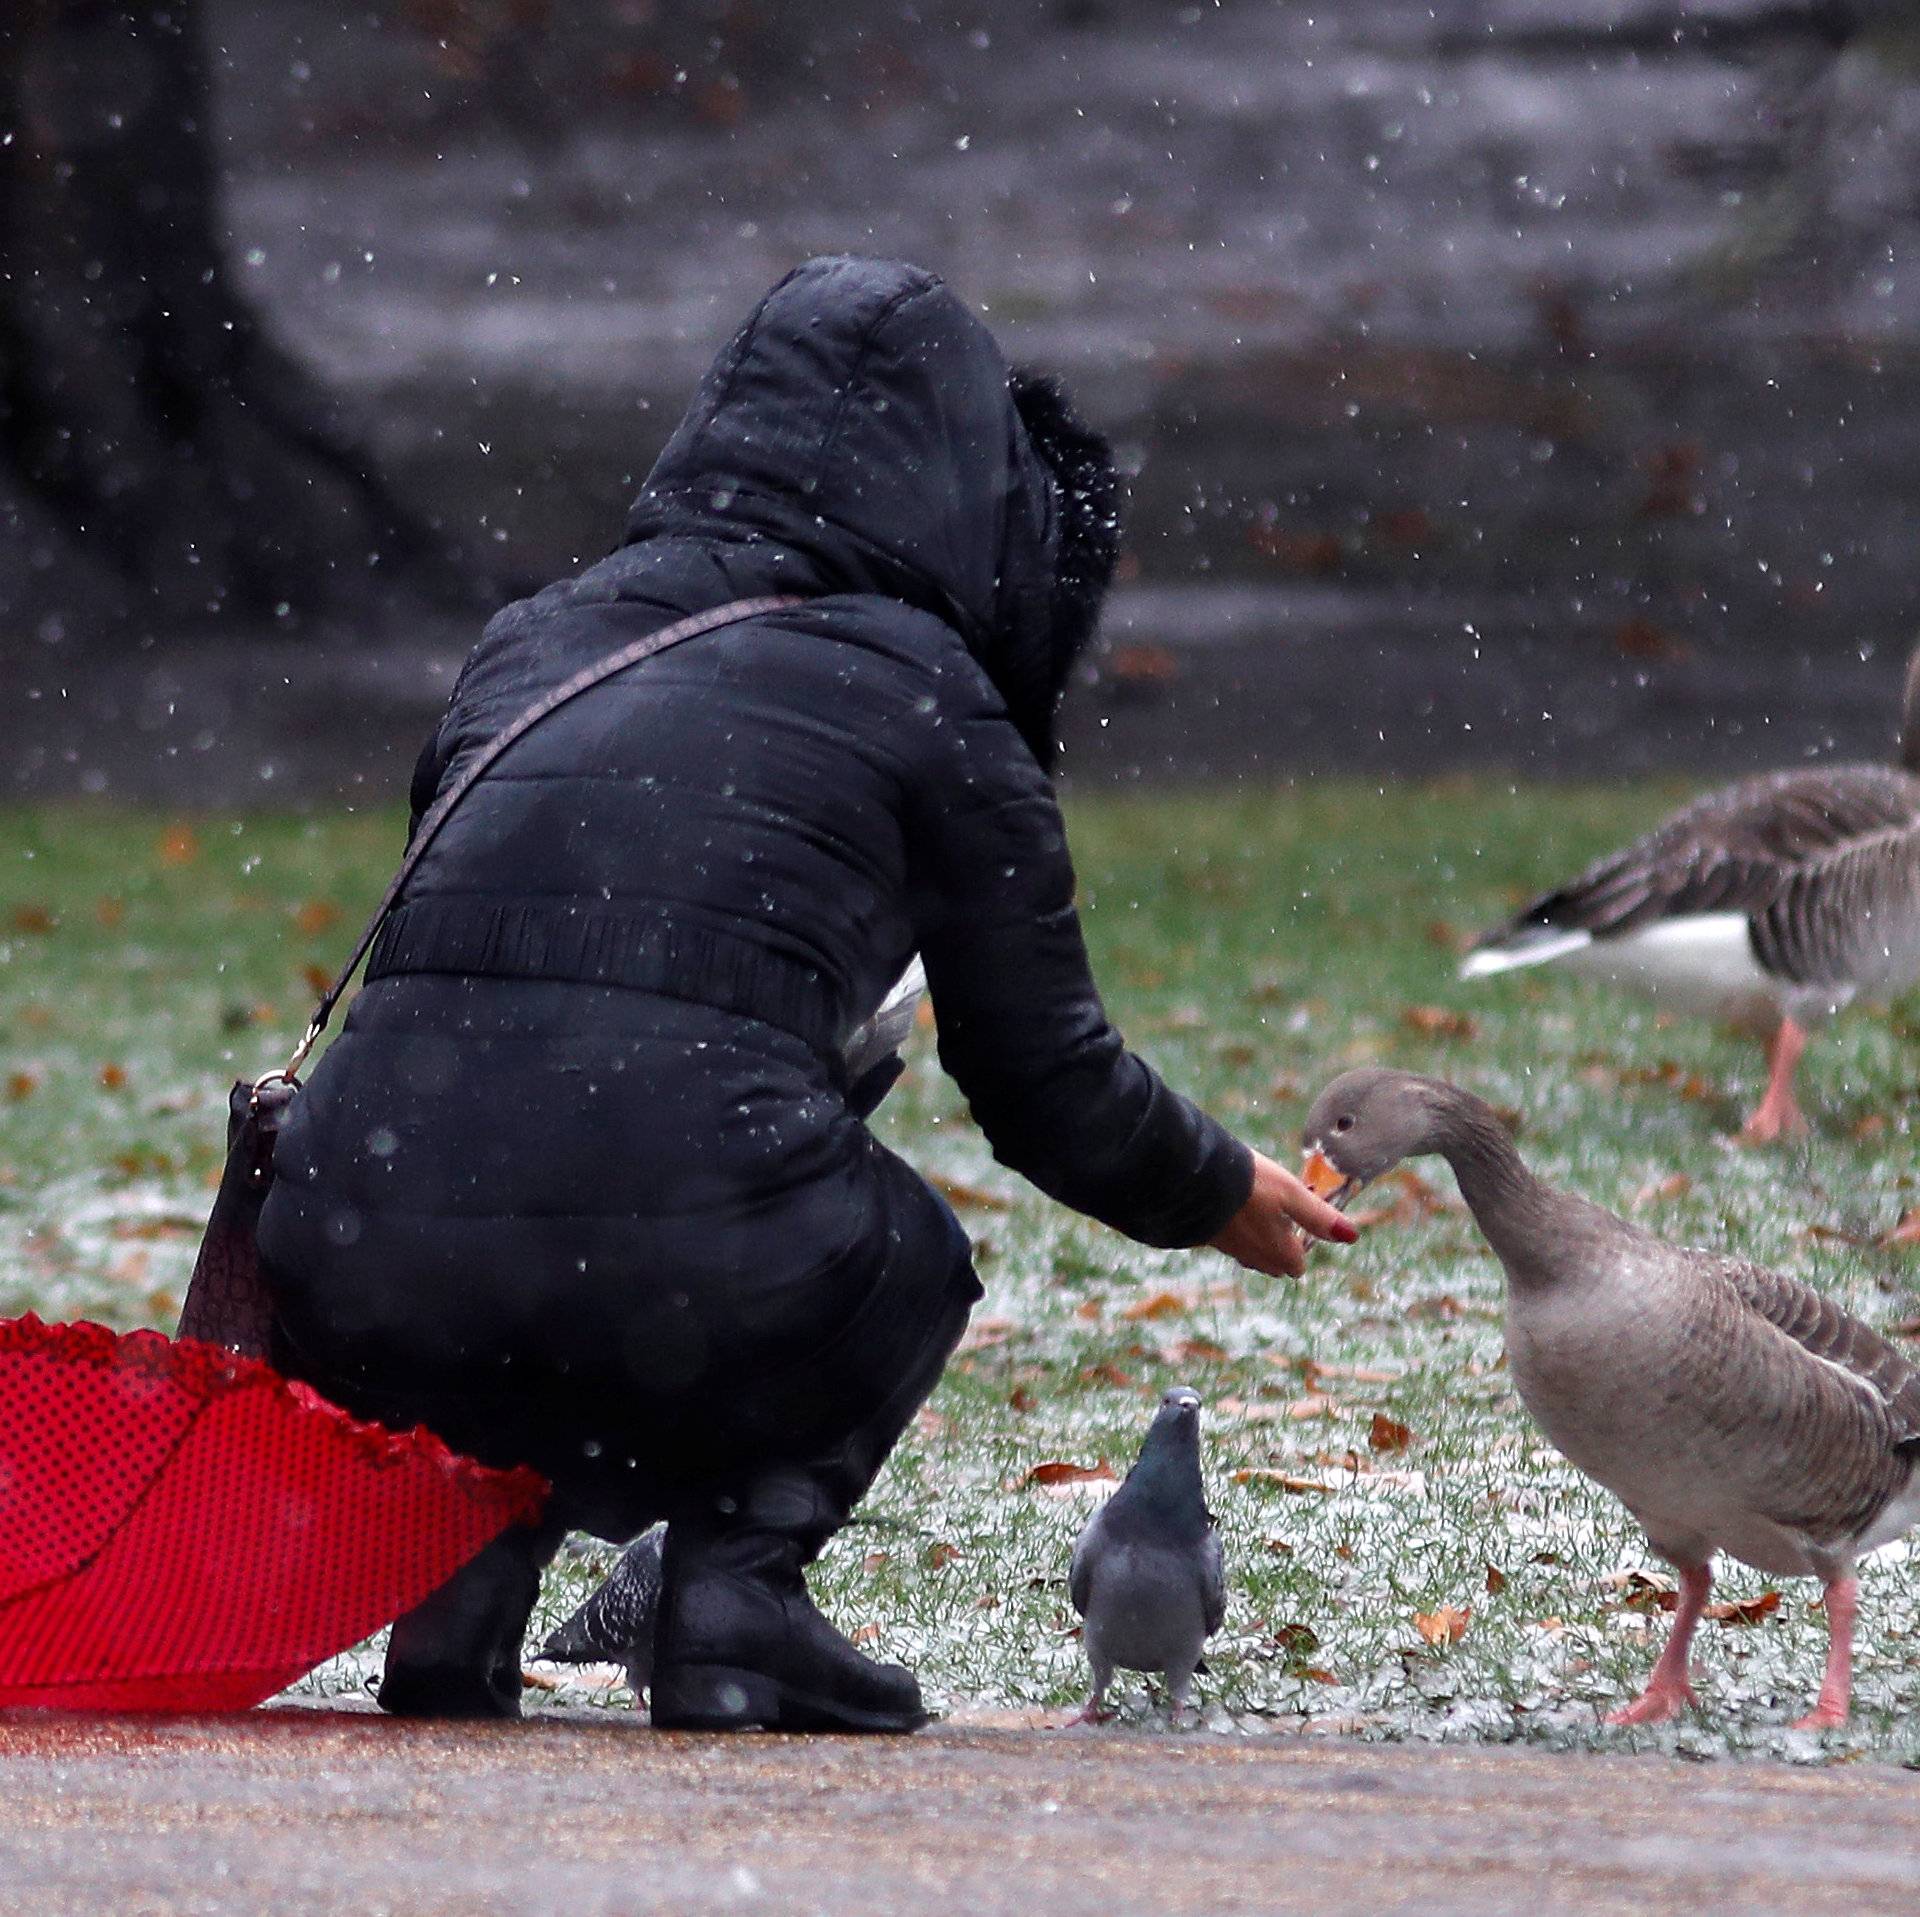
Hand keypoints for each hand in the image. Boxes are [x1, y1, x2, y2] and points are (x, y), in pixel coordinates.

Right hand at [1207, 1149, 1357, 1277]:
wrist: (1195, 1177)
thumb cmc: (1250, 1184)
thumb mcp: (1292, 1193)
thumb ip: (1320, 1217)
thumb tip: (1352, 1237)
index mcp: (1279, 1252)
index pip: (1297, 1265)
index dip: (1301, 1243)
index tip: (1297, 1217)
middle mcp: (1255, 1258)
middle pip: (1275, 1264)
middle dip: (1281, 1246)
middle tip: (1279, 1210)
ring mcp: (1230, 1250)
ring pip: (1252, 1255)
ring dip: (1258, 1239)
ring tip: (1257, 1206)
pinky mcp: (1209, 1238)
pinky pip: (1231, 1243)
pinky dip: (1237, 1230)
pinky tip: (1234, 1207)